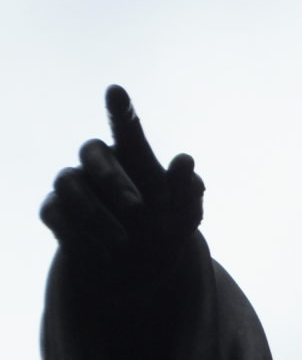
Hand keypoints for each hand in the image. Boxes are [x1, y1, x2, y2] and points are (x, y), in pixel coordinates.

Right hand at [40, 85, 204, 285]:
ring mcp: (74, 186)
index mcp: (134, 156)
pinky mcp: (55, 211)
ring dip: (95, 213)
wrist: (142, 269)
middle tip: (138, 208)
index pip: (126, 127)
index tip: (116, 90)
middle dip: (113, 178)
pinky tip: (103, 254)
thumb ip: (187, 189)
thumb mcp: (186, 215)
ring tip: (124, 243)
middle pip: (92, 151)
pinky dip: (79, 234)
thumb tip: (185, 159)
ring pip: (67, 182)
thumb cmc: (166, 229)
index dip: (120, 109)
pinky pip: (55, 214)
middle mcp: (100, 164)